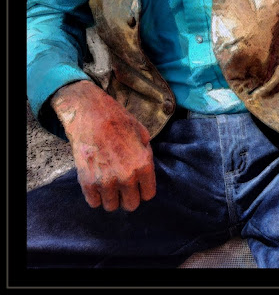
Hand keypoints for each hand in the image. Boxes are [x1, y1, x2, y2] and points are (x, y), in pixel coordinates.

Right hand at [51, 80, 155, 211]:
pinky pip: (94, 203)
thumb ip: (146, 156)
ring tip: (108, 183)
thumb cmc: (118, 120)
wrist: (91, 114)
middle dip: (128, 197)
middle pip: (131, 205)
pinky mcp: (87, 182)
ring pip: (112, 206)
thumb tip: (146, 172)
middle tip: (123, 187)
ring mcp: (106, 181)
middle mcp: (127, 176)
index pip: (148, 195)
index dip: (143, 190)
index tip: (138, 186)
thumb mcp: (142, 134)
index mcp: (143, 164)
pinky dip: (95, 196)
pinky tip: (96, 182)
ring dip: (111, 197)